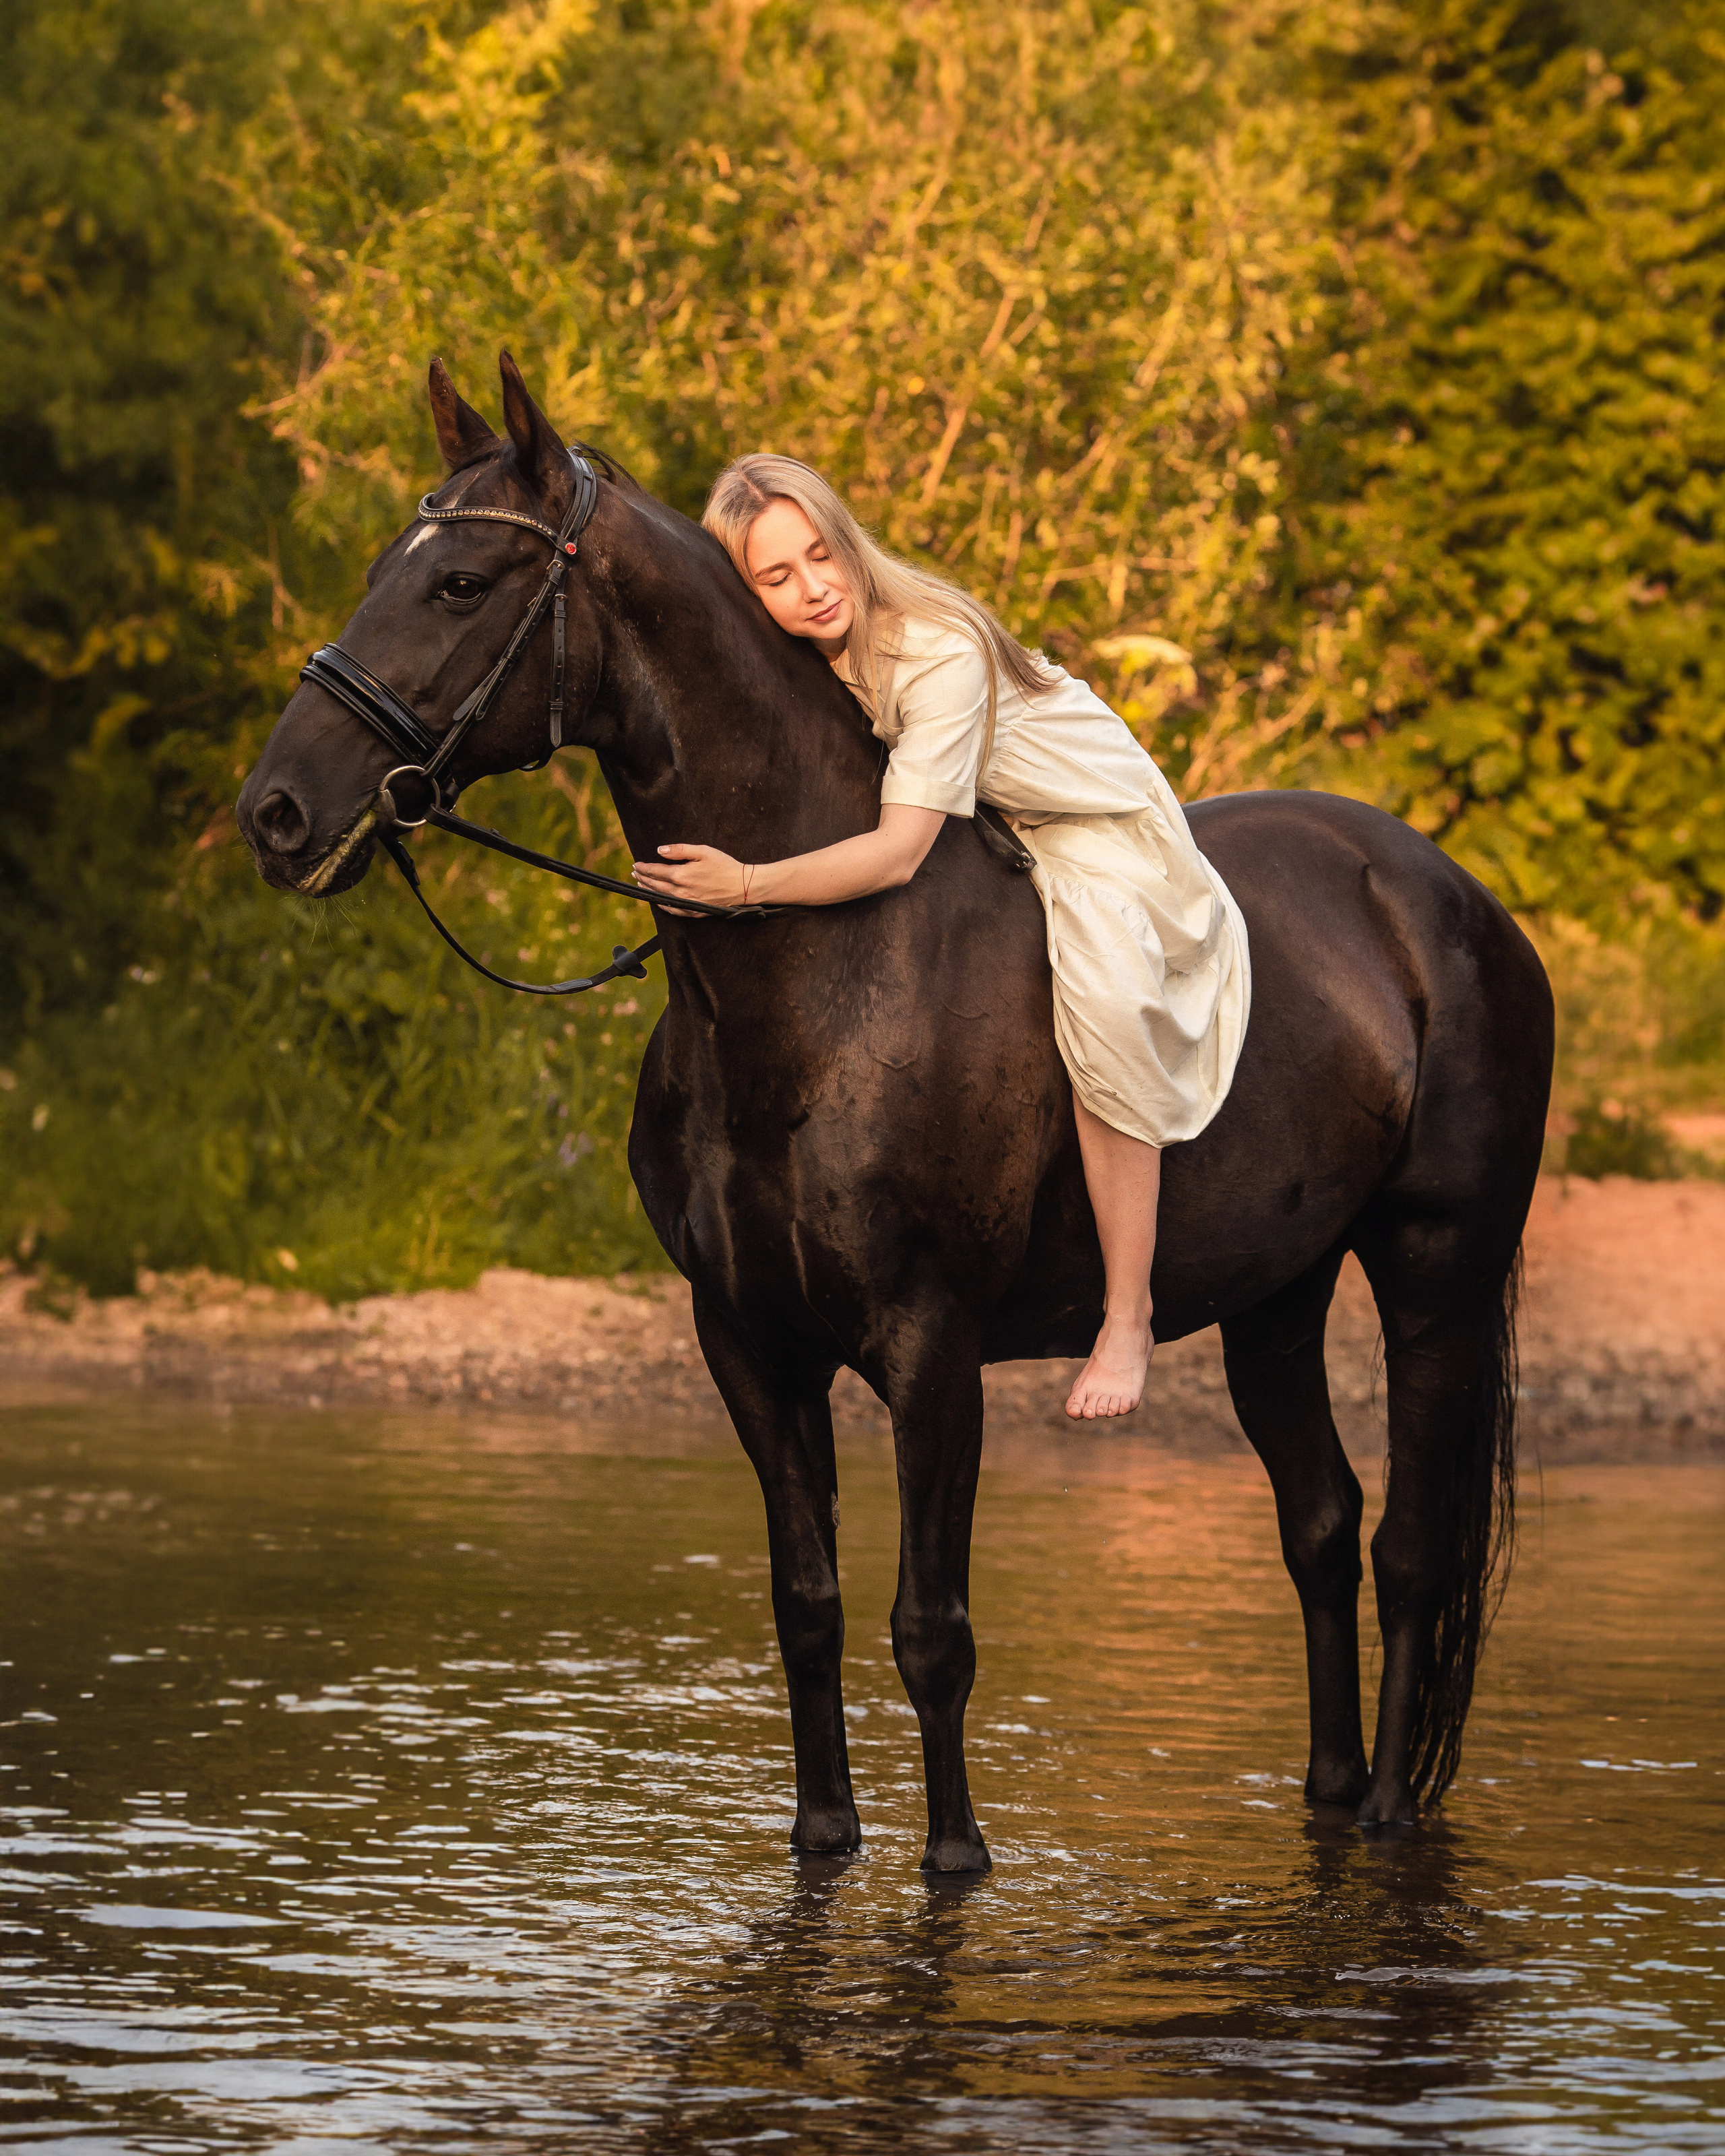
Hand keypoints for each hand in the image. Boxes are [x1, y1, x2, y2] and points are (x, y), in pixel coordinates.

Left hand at [631, 842, 747, 914]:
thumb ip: (679, 850)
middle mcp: (680, 892)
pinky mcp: (693, 912)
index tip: (636, 864)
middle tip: (635, 873)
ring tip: (641, 884)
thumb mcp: (703, 851)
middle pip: (655, 885)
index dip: (644, 867)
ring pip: (660, 897)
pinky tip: (658, 900)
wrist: (742, 886)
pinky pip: (671, 910)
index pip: (655, 871)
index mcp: (681, 875)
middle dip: (643, 878)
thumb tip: (659, 850)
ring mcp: (686, 903)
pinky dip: (661, 904)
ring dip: (649, 890)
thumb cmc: (724, 866)